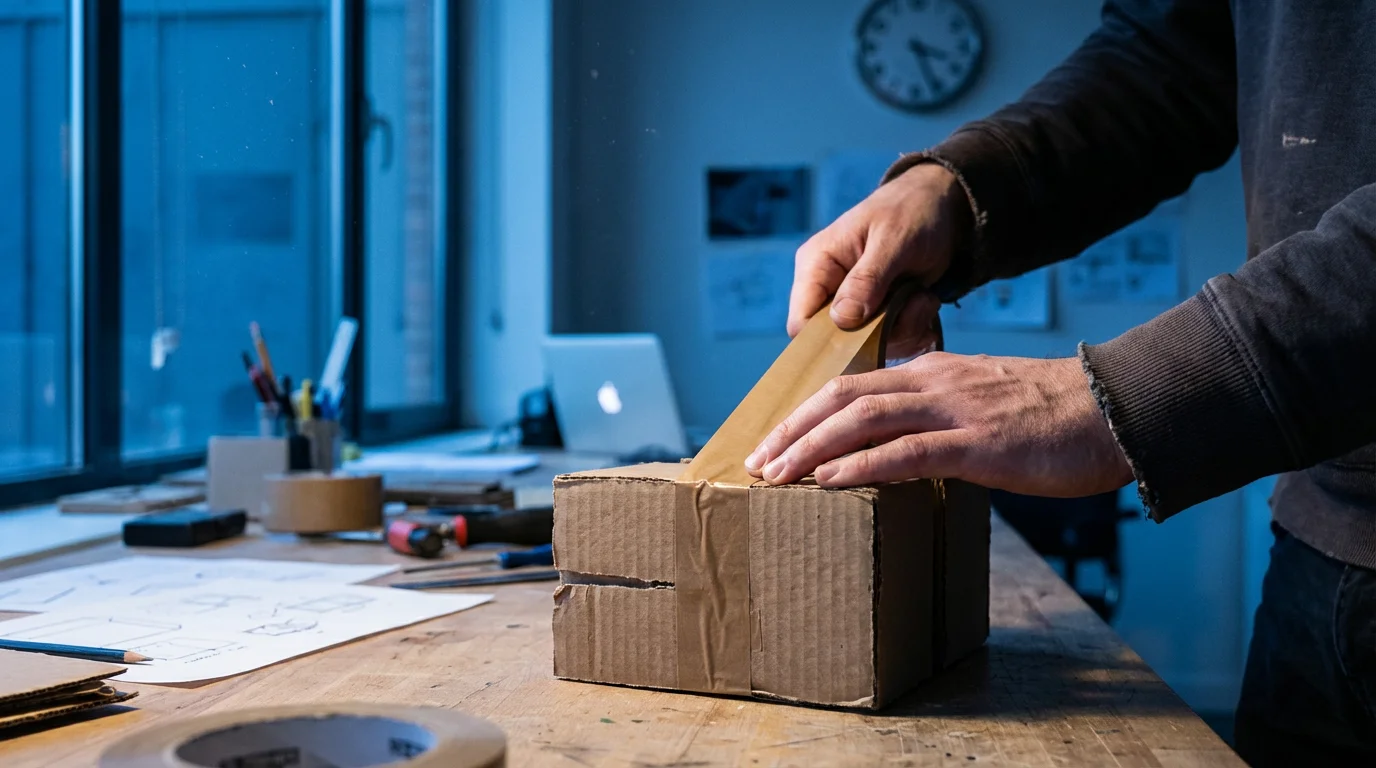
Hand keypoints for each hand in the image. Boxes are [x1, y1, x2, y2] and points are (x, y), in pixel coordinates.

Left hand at [743, 353, 1132, 496]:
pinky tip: (828, 481)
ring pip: (863, 419)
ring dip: (811, 448)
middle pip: (843, 396)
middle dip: (792, 429)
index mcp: (934, 370)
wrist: (1117, 410)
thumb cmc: (1053, 417)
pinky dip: (860, 465)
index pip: (852, 384)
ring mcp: (955, 410)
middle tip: (756, 461)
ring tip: (776, 475)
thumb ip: (940, 411)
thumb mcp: (984, 401)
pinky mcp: (978, 444)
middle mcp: (935, 381)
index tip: (774, 439)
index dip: (806, 411)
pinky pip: (905, 451)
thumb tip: (902, 443)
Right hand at [790, 162, 970, 357]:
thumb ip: (866, 279)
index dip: (825, 340)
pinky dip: (913, 327)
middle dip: (877, 334)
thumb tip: (841, 319)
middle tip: (911, 305)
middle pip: (836, 341)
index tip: (867, 334)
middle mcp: (829, 290)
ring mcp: (853, 306)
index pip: (801, 322)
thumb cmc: (909, 212)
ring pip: (867, 346)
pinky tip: (924, 300)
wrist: (940, 207)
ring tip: (921, 296)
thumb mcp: (892, 240)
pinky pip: (890, 342)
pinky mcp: (877, 316)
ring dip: (903, 328)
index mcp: (817, 264)